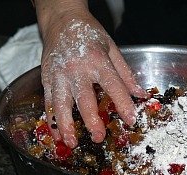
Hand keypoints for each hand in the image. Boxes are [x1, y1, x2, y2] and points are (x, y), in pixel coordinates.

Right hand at [35, 0, 146, 147]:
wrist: (61, 19)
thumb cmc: (89, 33)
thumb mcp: (112, 49)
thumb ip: (126, 73)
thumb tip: (140, 94)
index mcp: (97, 60)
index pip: (113, 85)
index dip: (123, 103)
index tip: (131, 119)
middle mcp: (76, 69)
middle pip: (84, 98)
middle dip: (91, 120)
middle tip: (98, 137)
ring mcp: (59, 74)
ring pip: (60, 103)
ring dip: (65, 125)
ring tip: (71, 142)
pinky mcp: (46, 78)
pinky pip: (48, 102)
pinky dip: (51, 119)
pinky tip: (56, 134)